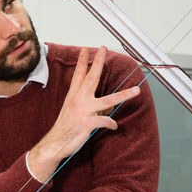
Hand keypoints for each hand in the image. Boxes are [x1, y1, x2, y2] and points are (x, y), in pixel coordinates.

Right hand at [29, 46, 139, 180]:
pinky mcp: (87, 123)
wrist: (55, 142)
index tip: (86, 50)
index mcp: (73, 95)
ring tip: (136, 90)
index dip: (82, 62)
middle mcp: (78, 100)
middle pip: (92, 78)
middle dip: (98, 63)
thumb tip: (107, 107)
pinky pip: (105, 121)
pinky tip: (114, 126)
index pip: (78, 75)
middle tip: (103, 49)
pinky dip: (112, 124)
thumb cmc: (65, 127)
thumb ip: (89, 105)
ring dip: (124, 95)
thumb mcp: (73, 111)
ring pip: (108, 100)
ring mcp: (83, 111)